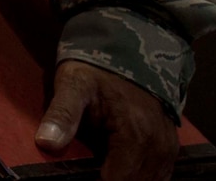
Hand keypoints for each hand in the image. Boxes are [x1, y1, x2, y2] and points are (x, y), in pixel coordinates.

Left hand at [36, 60, 177, 180]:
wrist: (127, 49)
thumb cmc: (97, 68)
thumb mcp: (73, 84)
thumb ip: (62, 114)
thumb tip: (45, 143)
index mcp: (135, 134)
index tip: (81, 177)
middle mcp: (157, 145)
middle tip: (87, 170)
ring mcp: (167, 147)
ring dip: (128, 179)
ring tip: (104, 169)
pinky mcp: (170, 146)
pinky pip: (160, 175)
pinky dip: (142, 177)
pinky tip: (122, 171)